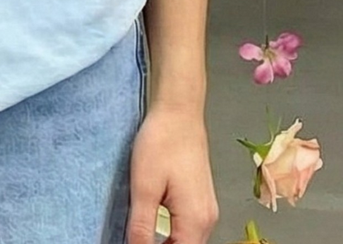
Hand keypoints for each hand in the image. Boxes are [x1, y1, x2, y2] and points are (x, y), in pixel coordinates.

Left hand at [126, 102, 219, 243]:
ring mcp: (207, 210)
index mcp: (195, 221)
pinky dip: (172, 234)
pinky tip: (155, 225)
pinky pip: (188, 228)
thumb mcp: (144, 187)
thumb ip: (141, 227)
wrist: (179, 111)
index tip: (136, 243)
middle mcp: (207, 220)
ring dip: (167, 243)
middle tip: (136, 238)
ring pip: (187, 241)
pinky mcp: (201, 200)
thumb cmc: (162, 142)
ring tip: (142, 235)